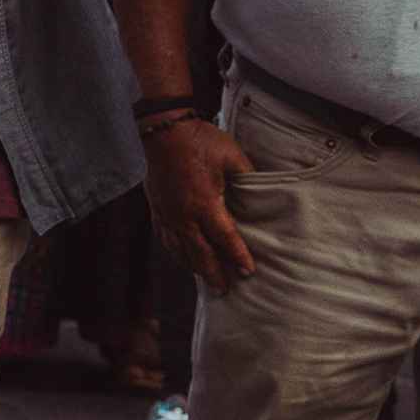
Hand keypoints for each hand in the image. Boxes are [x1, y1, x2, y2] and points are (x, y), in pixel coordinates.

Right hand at [143, 118, 258, 290]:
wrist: (161, 129)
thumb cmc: (198, 140)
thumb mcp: (232, 155)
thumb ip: (248, 177)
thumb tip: (262, 192)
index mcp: (205, 203)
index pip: (225, 237)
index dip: (237, 256)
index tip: (247, 272)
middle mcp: (184, 214)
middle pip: (200, 252)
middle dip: (214, 273)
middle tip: (225, 290)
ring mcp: (168, 213)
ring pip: (180, 249)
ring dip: (194, 267)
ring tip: (206, 280)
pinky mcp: (157, 208)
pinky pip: (166, 238)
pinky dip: (176, 253)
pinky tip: (182, 258)